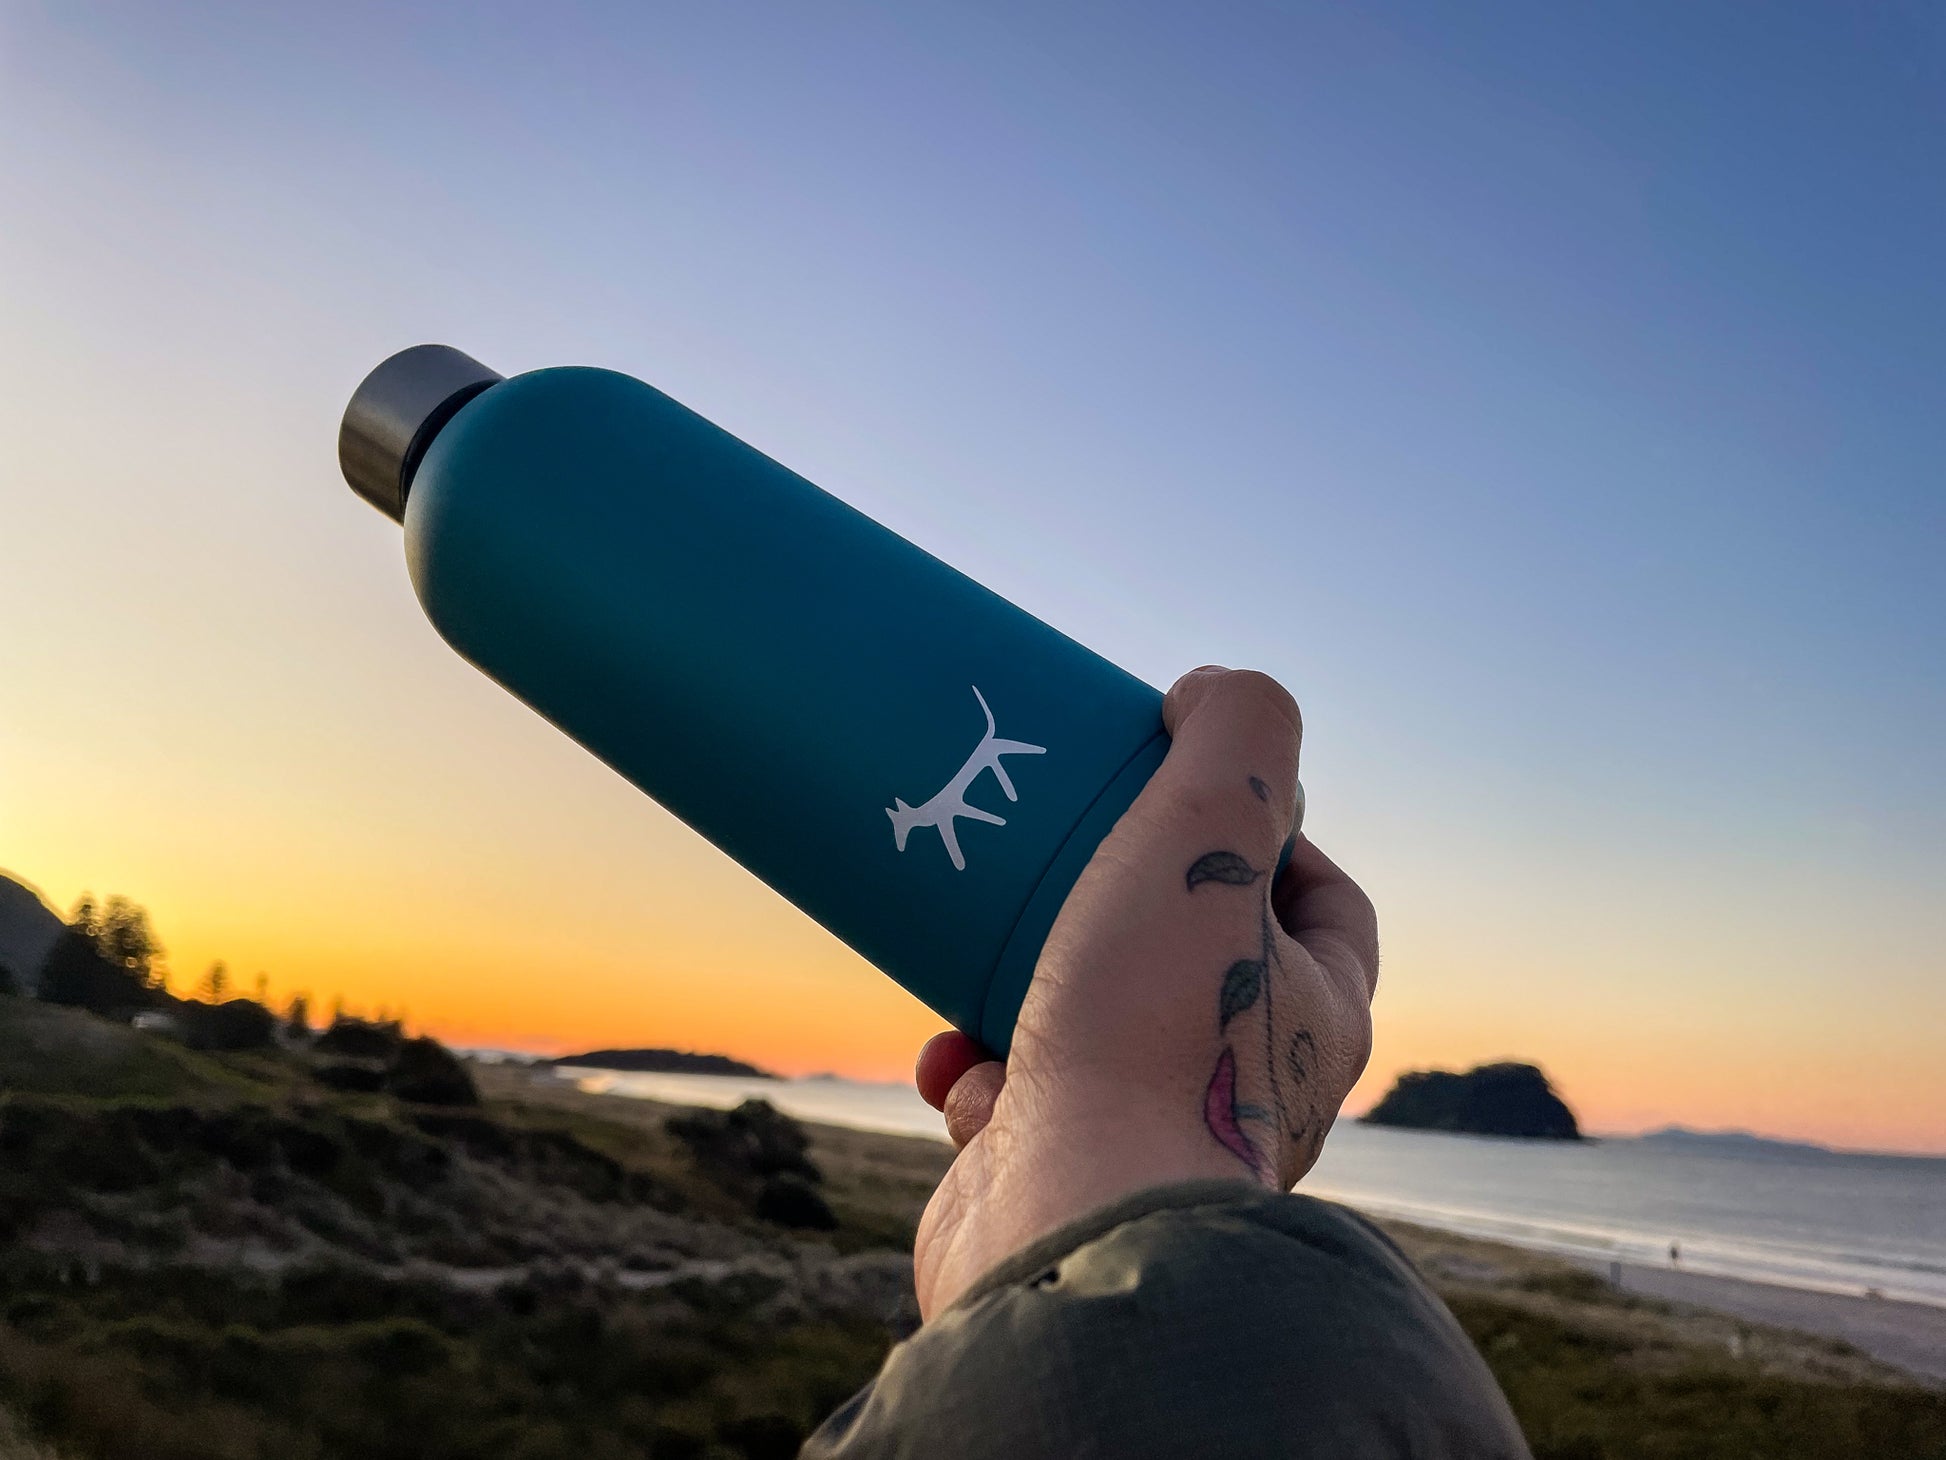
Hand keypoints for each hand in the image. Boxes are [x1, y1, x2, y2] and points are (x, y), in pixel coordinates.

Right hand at [910, 667, 1377, 1318]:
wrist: (1071, 1233)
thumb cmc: (1154, 1037)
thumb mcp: (1212, 836)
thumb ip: (1242, 736)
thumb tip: (1214, 692)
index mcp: (1318, 1013)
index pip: (1322, 895)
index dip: (1268, 827)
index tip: (1178, 782)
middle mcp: (1251, 1084)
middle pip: (1193, 953)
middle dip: (1118, 894)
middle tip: (1056, 845)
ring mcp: (1152, 1135)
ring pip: (1091, 1025)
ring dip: (1026, 978)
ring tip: (978, 942)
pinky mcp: (1062, 1177)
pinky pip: (1015, 1103)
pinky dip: (973, 1070)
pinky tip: (948, 1060)